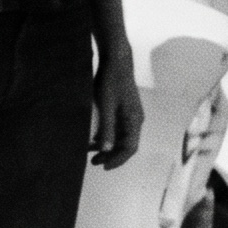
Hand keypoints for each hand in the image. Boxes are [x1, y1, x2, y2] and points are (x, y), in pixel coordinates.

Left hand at [91, 50, 143, 169]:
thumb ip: (107, 127)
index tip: (103, 166)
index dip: (117, 160)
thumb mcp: (105, 106)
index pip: (129, 148)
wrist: (116, 61)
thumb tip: (106, 149)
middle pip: (126, 145)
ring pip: (121, 137)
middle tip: (94, 162)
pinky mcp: (124, 110)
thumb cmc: (110, 82)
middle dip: (111, 156)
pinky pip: (118, 128)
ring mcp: (131, 115)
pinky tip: (94, 139)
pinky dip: (107, 136)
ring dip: (108, 147)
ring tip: (91, 154)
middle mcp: (135, 120)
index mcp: (134, 121)